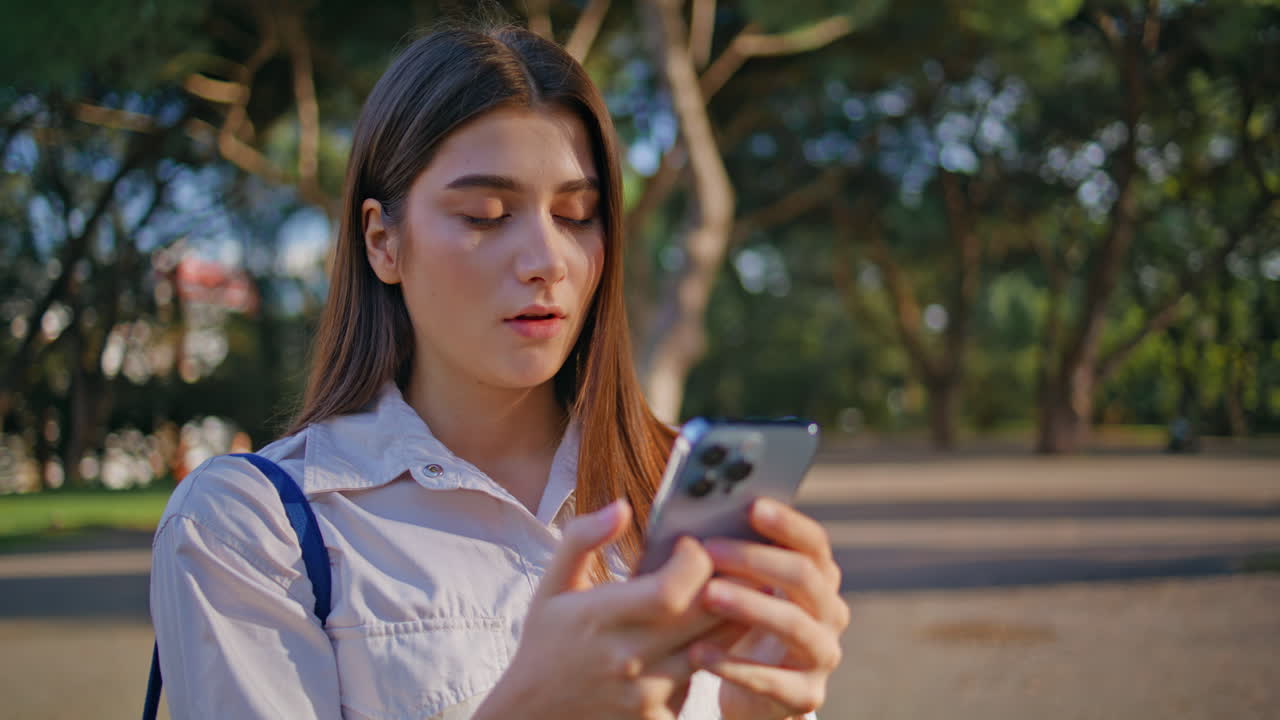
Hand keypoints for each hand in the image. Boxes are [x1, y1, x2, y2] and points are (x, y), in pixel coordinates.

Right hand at [477, 500, 723, 719]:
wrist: (533, 715)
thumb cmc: (546, 643)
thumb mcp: (551, 586)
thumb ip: (582, 539)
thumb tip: (621, 506)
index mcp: (599, 618)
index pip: (671, 590)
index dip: (695, 561)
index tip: (691, 544)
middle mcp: (626, 658)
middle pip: (705, 616)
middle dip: (727, 582)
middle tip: (729, 561)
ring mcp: (646, 694)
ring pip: (715, 648)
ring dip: (729, 617)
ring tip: (729, 593)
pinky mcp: (658, 719)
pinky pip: (702, 679)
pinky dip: (711, 656)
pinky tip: (704, 636)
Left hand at [691, 499, 850, 719]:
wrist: (751, 693)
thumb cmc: (739, 625)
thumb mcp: (742, 588)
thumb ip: (734, 558)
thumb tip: (698, 524)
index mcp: (818, 579)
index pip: (814, 543)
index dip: (787, 523)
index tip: (752, 505)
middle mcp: (830, 612)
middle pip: (804, 576)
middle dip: (755, 559)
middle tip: (710, 549)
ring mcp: (822, 655)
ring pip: (794, 625)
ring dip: (749, 605)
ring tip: (707, 595)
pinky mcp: (806, 695)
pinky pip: (772, 680)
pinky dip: (734, 665)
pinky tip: (698, 653)